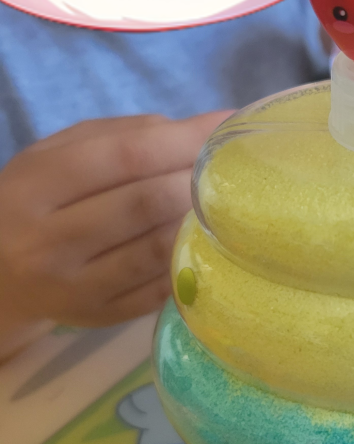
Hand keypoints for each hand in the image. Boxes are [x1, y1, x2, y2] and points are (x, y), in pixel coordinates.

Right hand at [0, 112, 229, 352]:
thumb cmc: (39, 200)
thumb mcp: (59, 154)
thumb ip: (123, 135)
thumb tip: (199, 128)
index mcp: (37, 185)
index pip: (124, 156)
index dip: (182, 140)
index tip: (223, 126)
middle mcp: (49, 241)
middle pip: (146, 203)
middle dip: (196, 180)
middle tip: (227, 168)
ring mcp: (76, 287)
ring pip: (159, 248)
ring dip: (199, 220)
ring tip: (221, 201)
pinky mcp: (101, 317)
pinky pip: (161, 285)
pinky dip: (189, 257)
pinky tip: (201, 239)